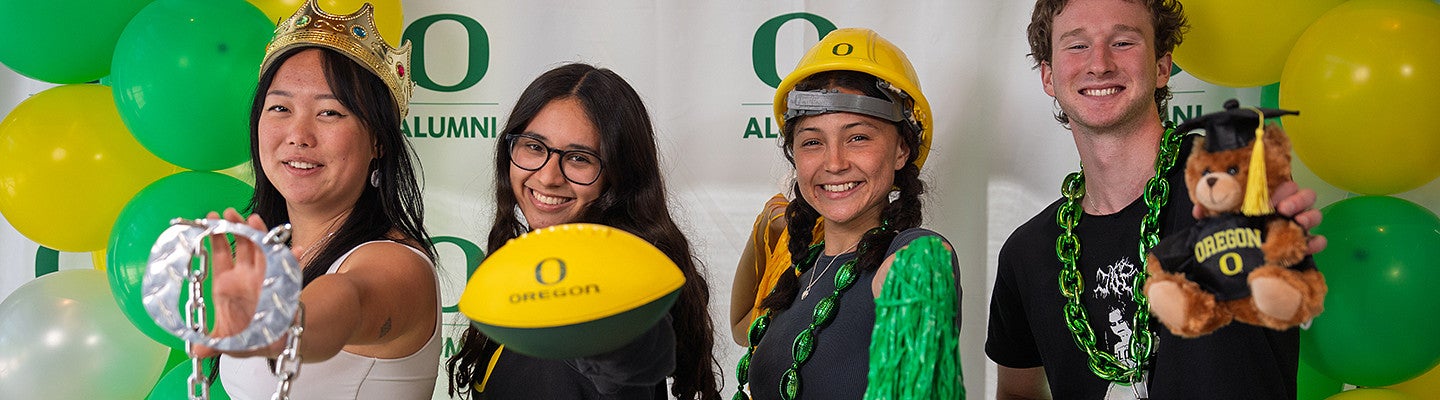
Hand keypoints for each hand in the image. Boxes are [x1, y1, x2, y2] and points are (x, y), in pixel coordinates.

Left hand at [192, 208, 286, 358]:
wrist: (274, 342)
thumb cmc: (248, 336)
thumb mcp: (227, 340)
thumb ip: (213, 343)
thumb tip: (197, 350)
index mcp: (227, 284)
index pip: (219, 254)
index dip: (214, 237)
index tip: (209, 220)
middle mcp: (246, 276)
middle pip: (240, 245)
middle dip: (236, 227)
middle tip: (230, 213)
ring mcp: (265, 277)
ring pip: (262, 250)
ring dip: (260, 234)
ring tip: (255, 221)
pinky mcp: (285, 283)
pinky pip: (290, 269)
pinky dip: (294, 260)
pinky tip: (297, 251)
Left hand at [1192, 180, 1326, 254]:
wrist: (1237, 261)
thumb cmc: (1233, 232)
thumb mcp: (1220, 221)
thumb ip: (1210, 213)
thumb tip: (1198, 209)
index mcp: (1269, 198)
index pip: (1283, 184)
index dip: (1281, 187)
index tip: (1271, 197)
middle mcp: (1286, 209)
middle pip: (1303, 195)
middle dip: (1297, 199)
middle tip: (1283, 208)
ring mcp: (1297, 227)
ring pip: (1313, 215)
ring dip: (1309, 216)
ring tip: (1298, 223)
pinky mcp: (1303, 246)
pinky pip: (1317, 241)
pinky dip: (1316, 241)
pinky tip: (1310, 244)